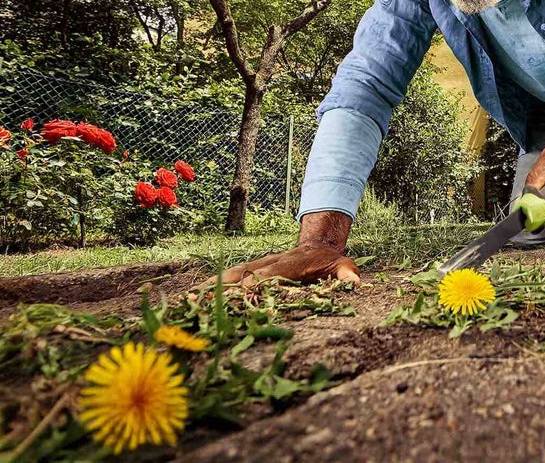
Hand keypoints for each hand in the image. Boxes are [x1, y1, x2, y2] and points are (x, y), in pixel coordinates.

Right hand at [193, 210, 358, 290]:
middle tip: (206, 298)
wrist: (317, 244)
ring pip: (232, 275)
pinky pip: (229, 279)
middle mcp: (270, 263)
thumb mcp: (343, 265)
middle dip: (227, 285)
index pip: (274, 272)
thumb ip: (347, 273)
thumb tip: (355, 282)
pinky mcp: (250, 271)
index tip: (249, 289)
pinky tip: (193, 298)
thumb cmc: (329, 261)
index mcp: (291, 263)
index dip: (262, 280)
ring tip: (189, 299)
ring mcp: (258, 266)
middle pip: (245, 273)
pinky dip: (210, 288)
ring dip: (212, 286)